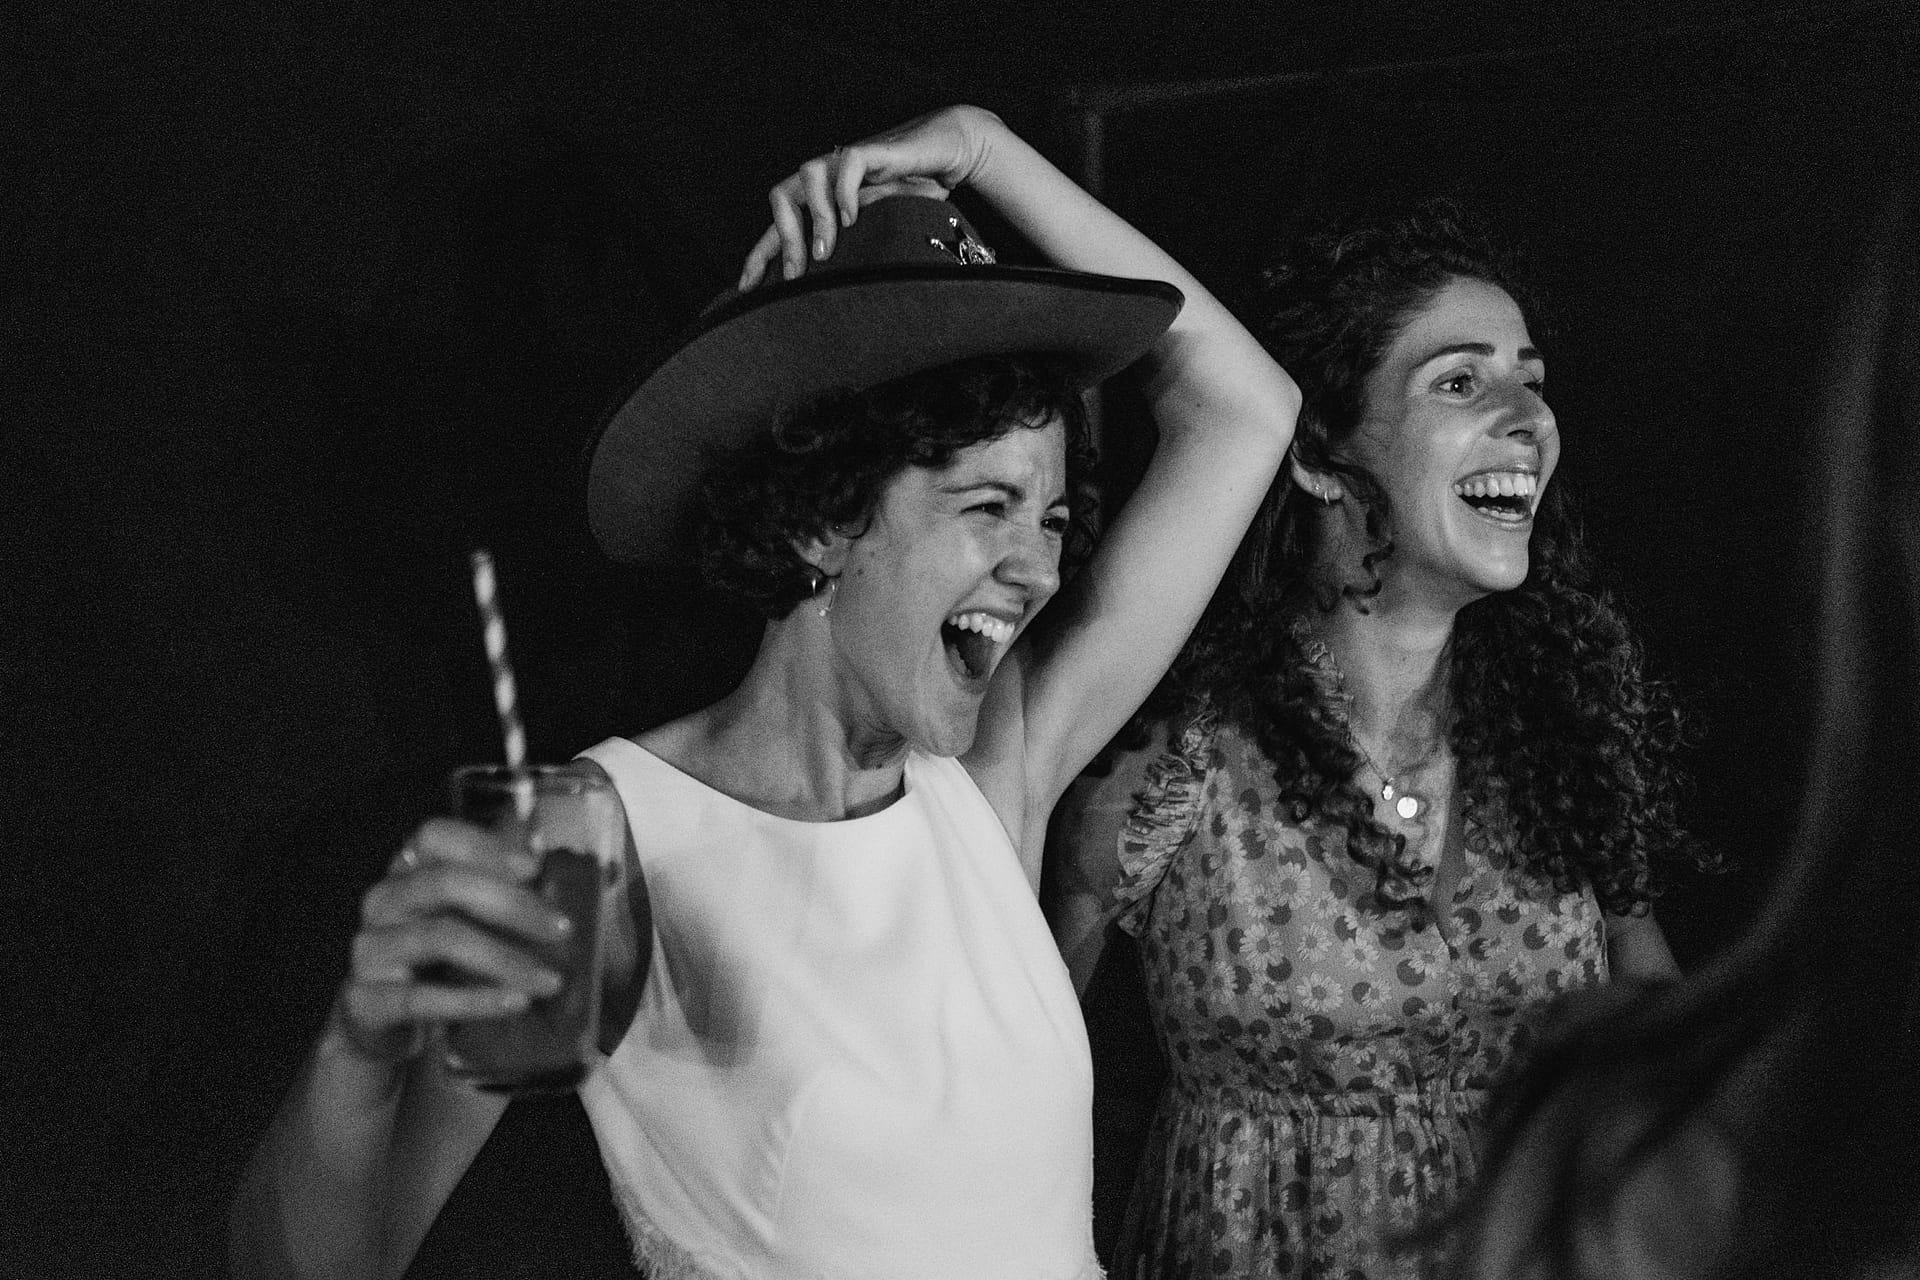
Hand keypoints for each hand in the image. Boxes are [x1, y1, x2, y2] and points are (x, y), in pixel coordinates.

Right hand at [329, 818, 575, 1065]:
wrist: (386, 1027)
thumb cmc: (444, 962)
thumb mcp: (475, 922)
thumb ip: (515, 893)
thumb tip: (601, 874)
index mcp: (410, 870)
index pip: (434, 835)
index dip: (483, 845)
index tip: (534, 867)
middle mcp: (383, 901)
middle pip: (444, 883)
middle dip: (512, 905)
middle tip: (562, 930)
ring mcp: (368, 950)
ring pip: (440, 938)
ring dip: (505, 958)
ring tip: (551, 981)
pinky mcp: (364, 1001)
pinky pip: (422, 997)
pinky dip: (475, 1000)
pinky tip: (514, 1003)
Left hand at [739, 104, 1003, 288]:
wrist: (949, 152)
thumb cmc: (916, 196)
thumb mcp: (883, 234)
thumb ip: (861, 257)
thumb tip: (847, 302)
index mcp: (823, 200)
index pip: (780, 226)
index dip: (760, 256)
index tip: (746, 291)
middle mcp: (828, 178)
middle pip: (782, 198)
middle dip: (784, 240)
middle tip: (796, 276)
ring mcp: (847, 162)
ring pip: (807, 176)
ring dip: (814, 217)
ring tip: (825, 252)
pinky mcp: (874, 150)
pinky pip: (848, 164)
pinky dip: (844, 191)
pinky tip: (851, 218)